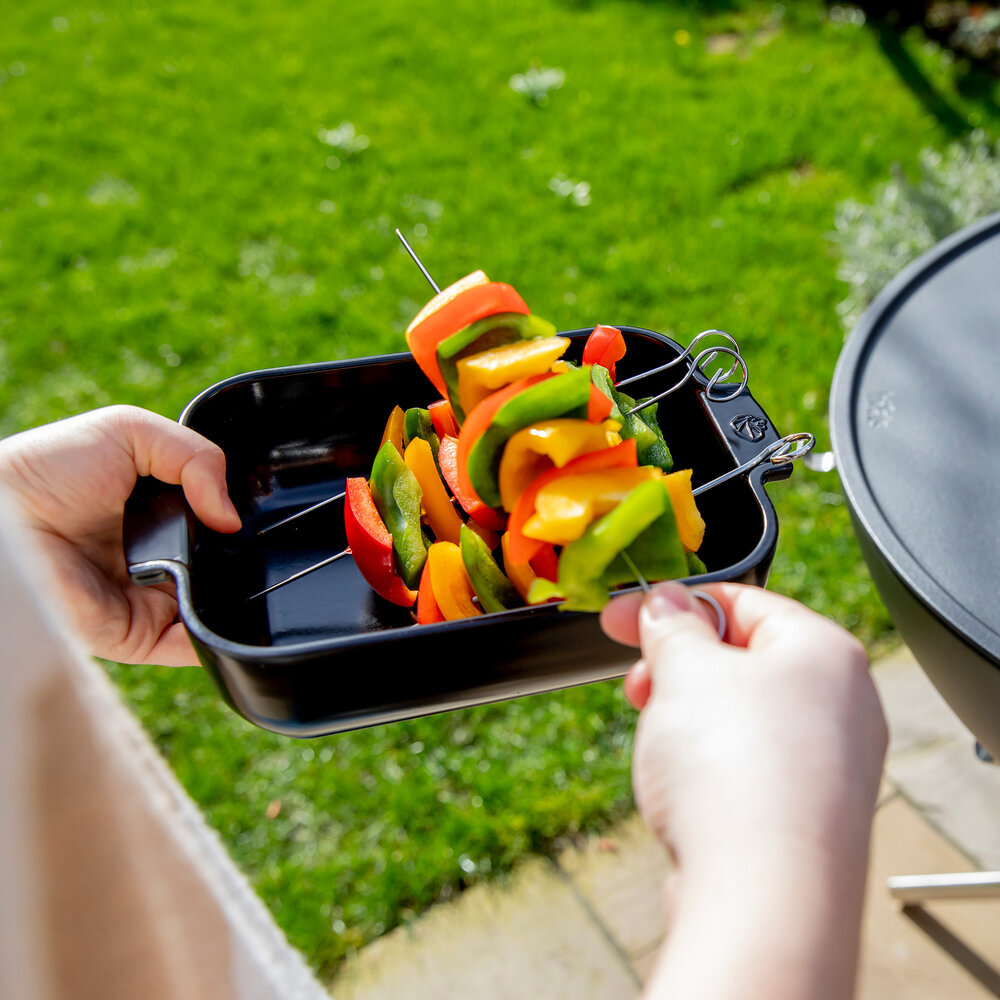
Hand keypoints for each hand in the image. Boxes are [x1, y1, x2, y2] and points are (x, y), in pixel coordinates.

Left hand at [0, 405, 240, 664]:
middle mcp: (158, 559)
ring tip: (247, 573)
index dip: (240, 516)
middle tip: (255, 542)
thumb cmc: (46, 470)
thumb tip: (230, 518)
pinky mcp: (135, 634)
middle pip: (223, 567)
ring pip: (214, 608)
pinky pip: (189, 645)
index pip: (219, 522)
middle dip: (245, 558)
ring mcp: (148, 600)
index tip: (263, 509)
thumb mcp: (130, 432)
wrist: (0, 515)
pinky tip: (229, 609)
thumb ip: (198, 457)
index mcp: (161, 513)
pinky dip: (214, 635)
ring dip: (234, 595)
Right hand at [601, 582, 887, 999]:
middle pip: (741, 658)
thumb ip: (673, 624)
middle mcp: (841, 704)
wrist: (761, 899)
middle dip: (678, 667)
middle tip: (638, 682)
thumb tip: (667, 602)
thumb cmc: (737, 775)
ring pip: (740, 715)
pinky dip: (707, 764)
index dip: (675, 604)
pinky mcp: (805, 815)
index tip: (627, 615)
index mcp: (825, 651)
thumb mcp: (686, 669)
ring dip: (687, 717)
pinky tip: (682, 786)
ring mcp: (828, 764)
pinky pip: (747, 766)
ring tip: (660, 740)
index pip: (744, 600)